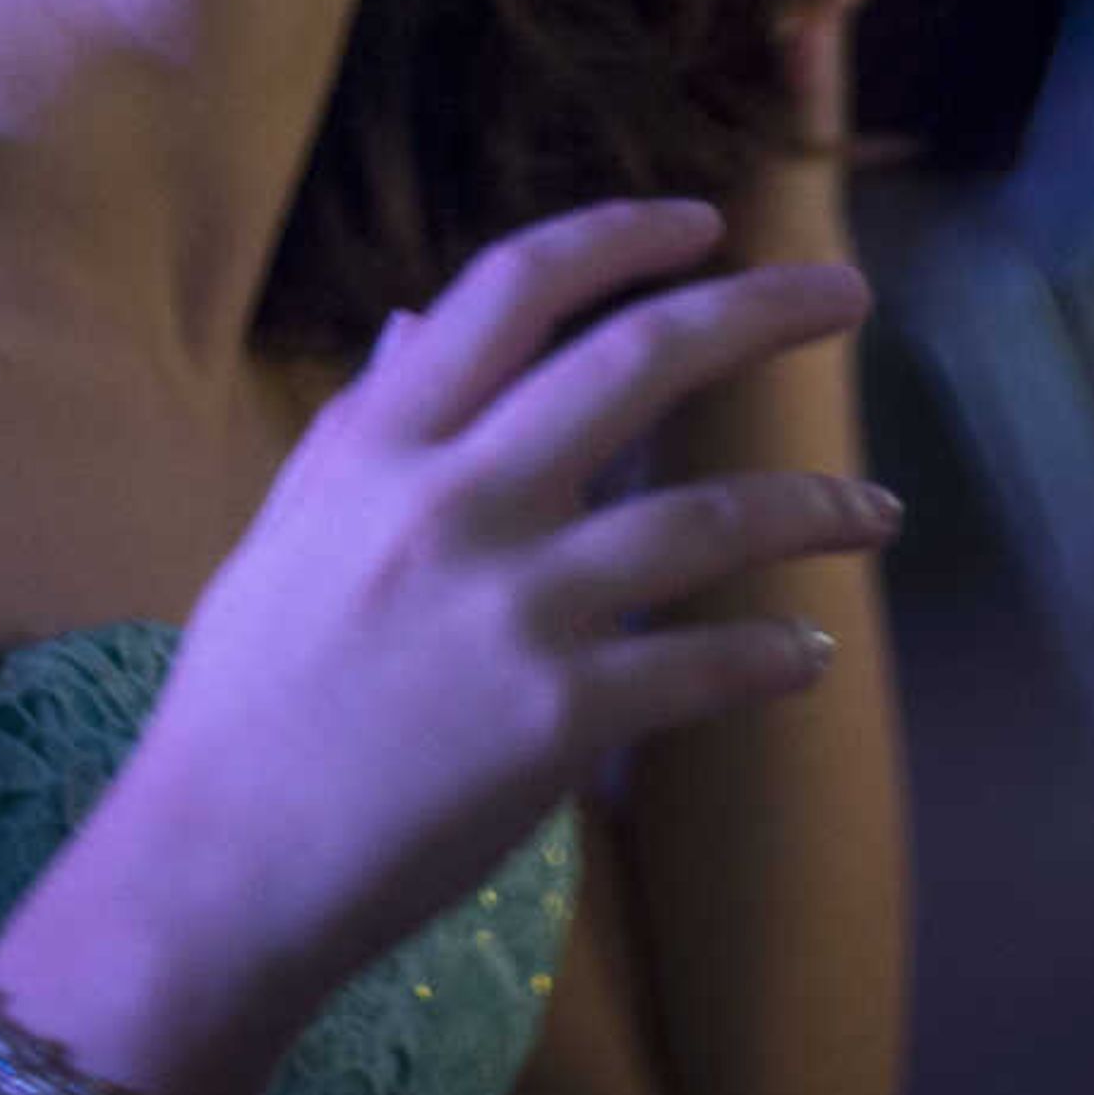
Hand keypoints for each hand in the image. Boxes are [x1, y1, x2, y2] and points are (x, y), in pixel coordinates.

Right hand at [17, 198, 895, 1094]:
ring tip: (879, 511)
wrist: (214, 869)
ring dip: (815, 507)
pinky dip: (773, 657)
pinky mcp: (558, 718)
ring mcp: (514, 608)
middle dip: (763, 313)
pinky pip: (703, 666)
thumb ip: (363, 423)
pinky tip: (807, 655)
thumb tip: (408, 324)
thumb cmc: (247, 700)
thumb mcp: (291, 528)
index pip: (514, 287)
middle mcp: (454, 501)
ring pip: (708, 519)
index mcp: (382, 445)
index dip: (622, 237)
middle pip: (638, 360)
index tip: (704, 224)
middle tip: (850, 297)